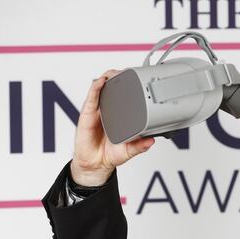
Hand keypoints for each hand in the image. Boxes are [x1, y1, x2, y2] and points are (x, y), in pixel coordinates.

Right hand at [70, 69, 155, 185]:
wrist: (94, 164)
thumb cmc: (110, 154)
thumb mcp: (129, 150)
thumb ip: (140, 146)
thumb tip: (152, 141)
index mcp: (118, 116)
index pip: (124, 97)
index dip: (130, 87)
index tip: (139, 80)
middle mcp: (107, 111)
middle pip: (112, 88)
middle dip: (119, 78)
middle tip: (128, 72)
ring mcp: (97, 111)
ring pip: (101, 89)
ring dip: (108, 78)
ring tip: (115, 72)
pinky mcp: (87, 114)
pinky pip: (91, 98)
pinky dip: (96, 88)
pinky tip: (101, 82)